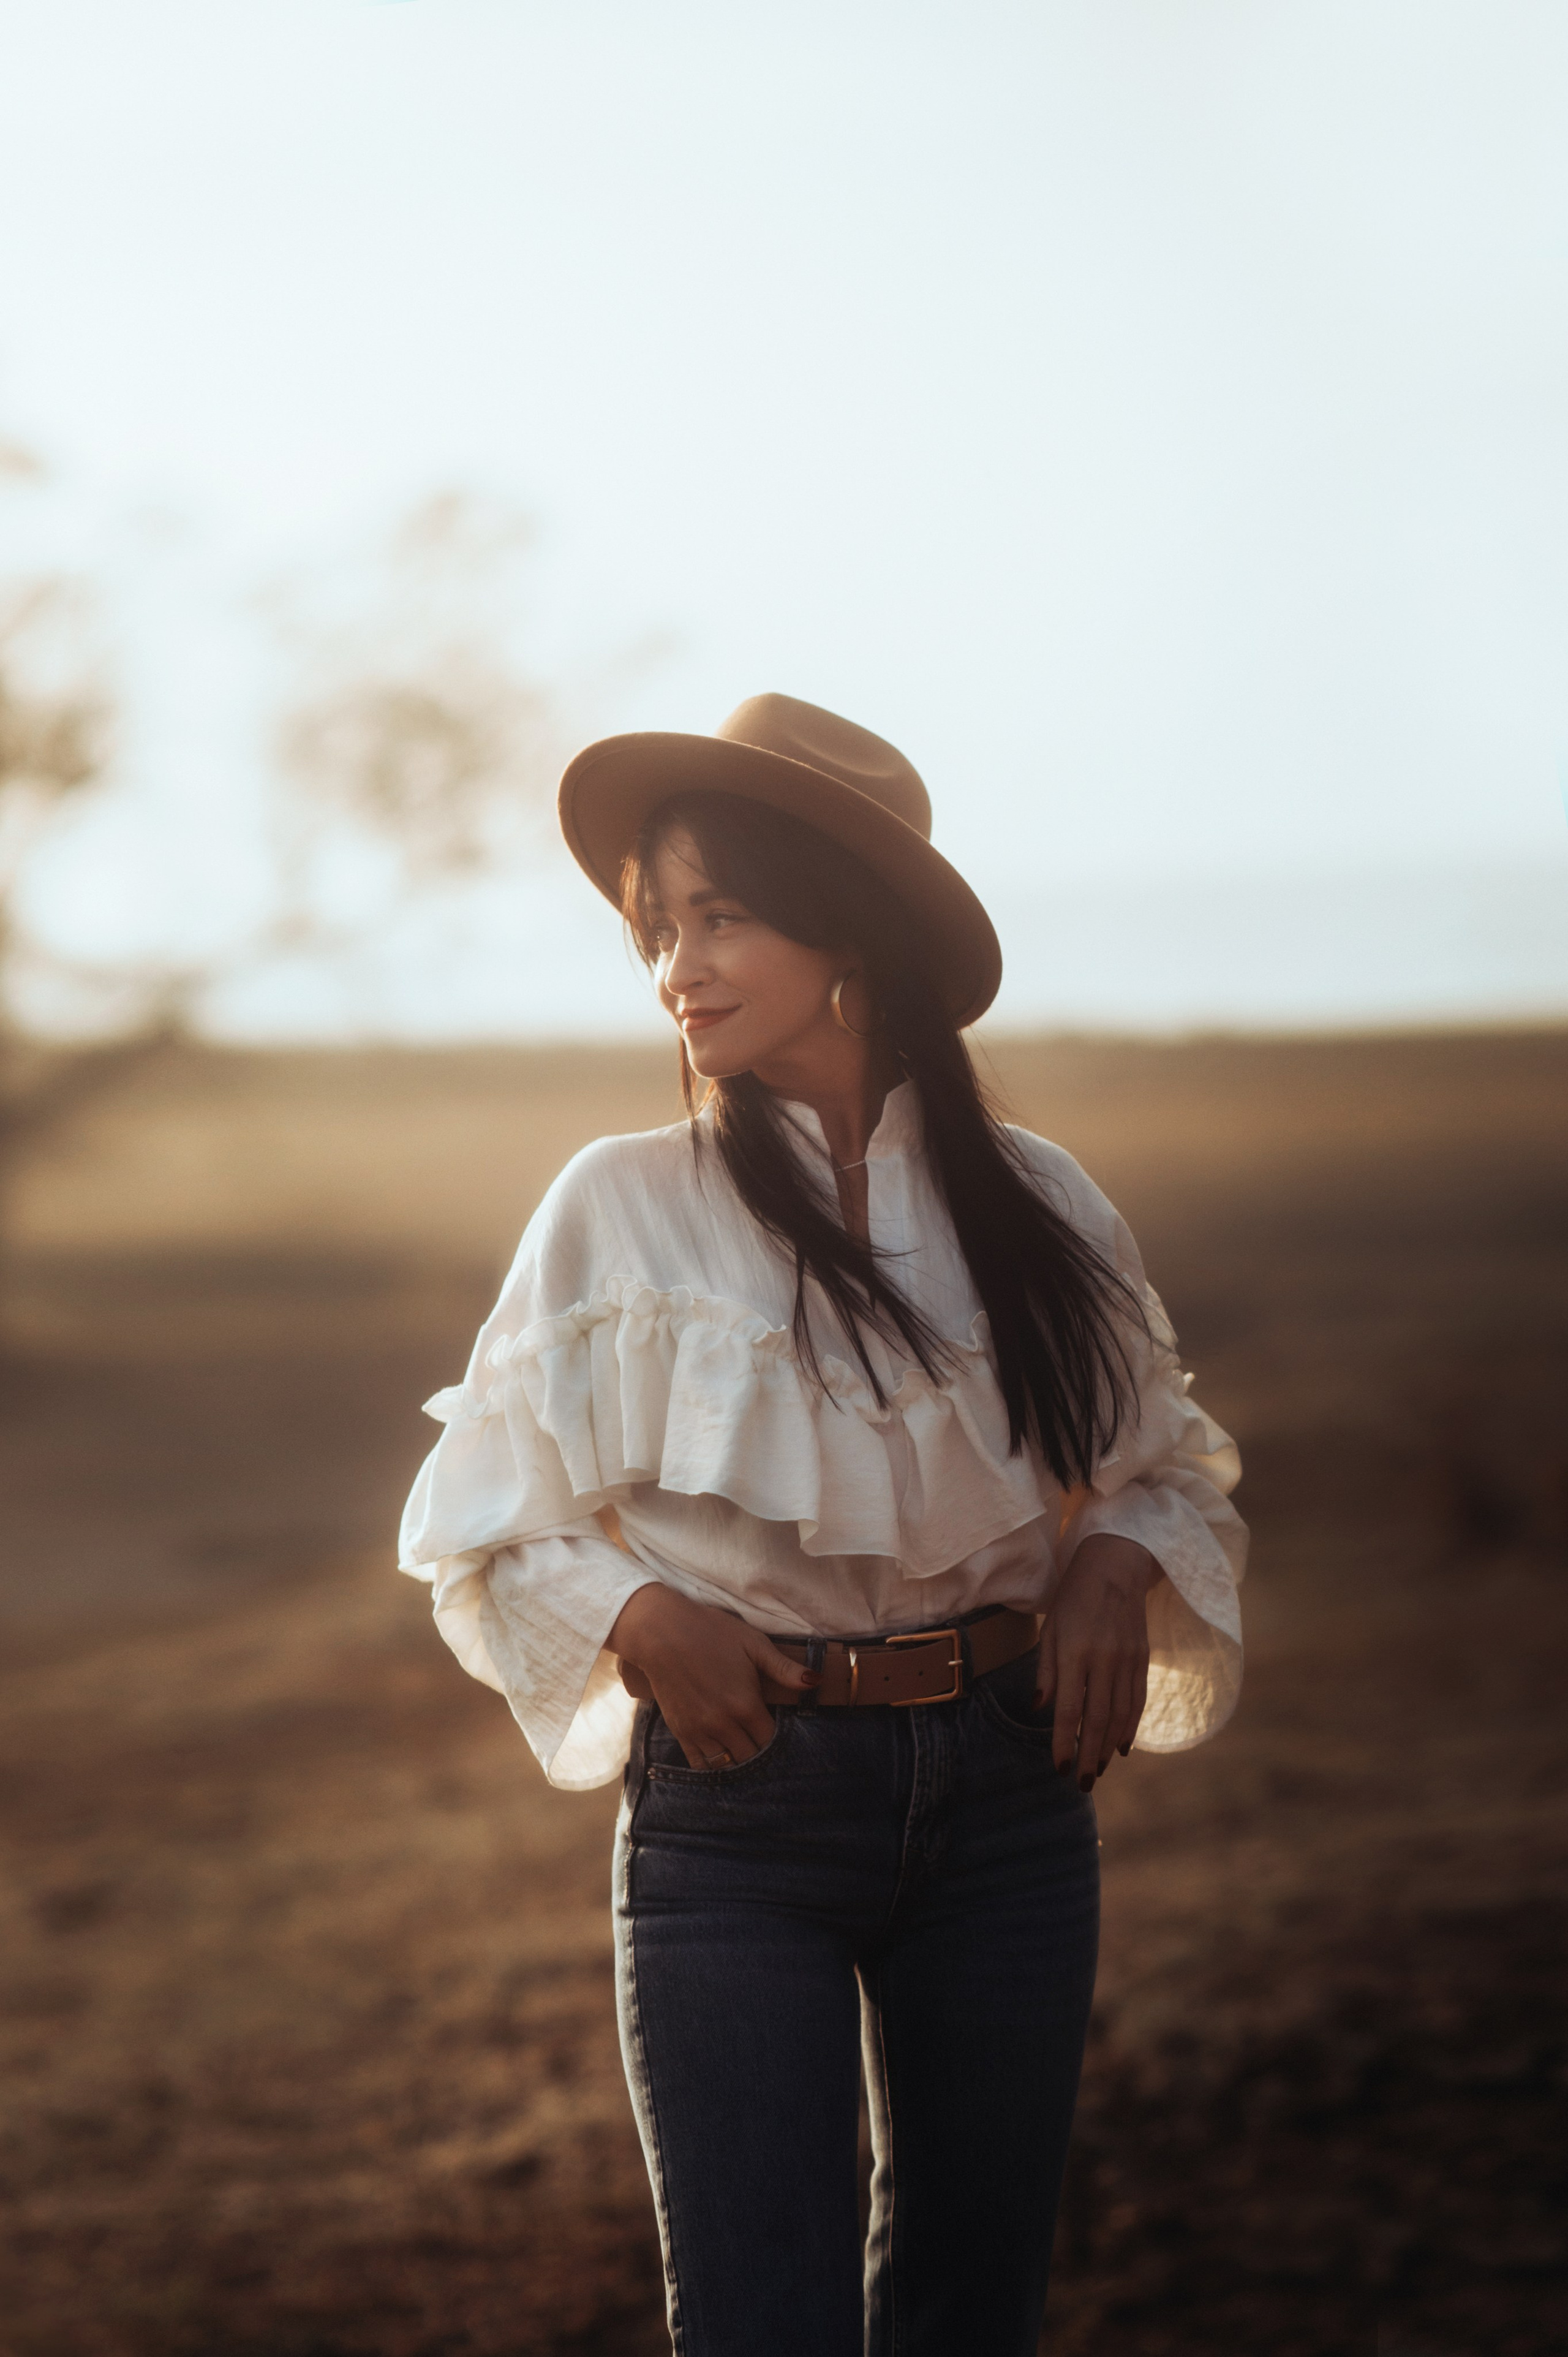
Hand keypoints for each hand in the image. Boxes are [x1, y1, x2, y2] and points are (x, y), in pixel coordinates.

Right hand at [609, 1583, 820, 1767]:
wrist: (662, 1632)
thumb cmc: (712, 1632)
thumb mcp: (753, 1643)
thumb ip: (784, 1668)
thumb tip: (817, 1681)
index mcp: (745, 1705)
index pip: (769, 1740)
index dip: (774, 1734)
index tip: (772, 1722)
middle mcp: (723, 1724)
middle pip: (750, 1756)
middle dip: (757, 1747)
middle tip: (756, 1732)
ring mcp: (700, 1731)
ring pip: (727, 1764)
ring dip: (736, 1757)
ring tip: (740, 1742)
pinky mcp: (680, 1731)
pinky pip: (700, 1763)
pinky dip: (712, 1762)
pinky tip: (719, 1749)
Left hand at [1035, 1535, 1161, 1790]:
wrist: (1116, 1566)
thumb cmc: (1074, 1598)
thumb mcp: (1050, 1628)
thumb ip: (1046, 1670)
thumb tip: (1040, 1709)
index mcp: (1075, 1652)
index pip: (1068, 1709)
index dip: (1063, 1742)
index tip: (1059, 1767)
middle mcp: (1104, 1659)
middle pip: (1098, 1719)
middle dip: (1089, 1755)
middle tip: (1083, 1783)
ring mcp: (1127, 1660)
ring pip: (1121, 1715)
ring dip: (1109, 1747)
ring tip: (1099, 1770)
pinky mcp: (1143, 1658)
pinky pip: (1138, 1701)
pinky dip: (1130, 1727)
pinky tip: (1121, 1746)